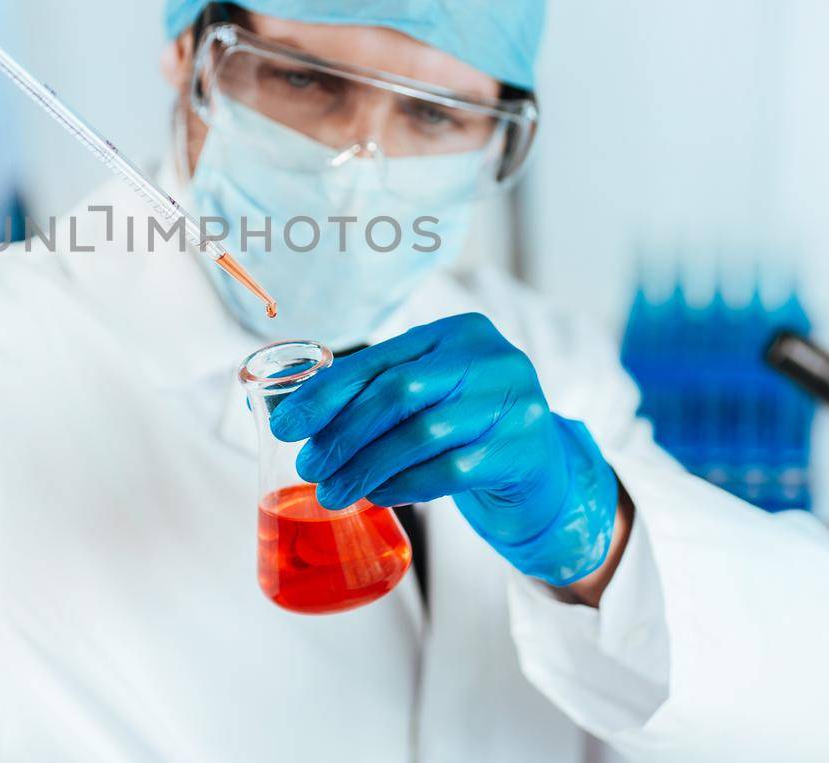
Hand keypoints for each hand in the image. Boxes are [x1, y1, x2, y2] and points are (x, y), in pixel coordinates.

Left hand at [271, 312, 619, 587]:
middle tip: (309, 467)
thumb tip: (297, 418)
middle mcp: (488, 358)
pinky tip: (379, 495)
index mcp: (456, 333)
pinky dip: (405, 485)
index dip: (326, 393)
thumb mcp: (431, 393)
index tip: (287, 425)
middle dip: (343, 434)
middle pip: (398, 393)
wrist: (542, 467)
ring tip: (333, 492)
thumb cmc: (468, 425)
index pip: (378, 360)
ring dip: (367, 467)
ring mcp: (511, 402)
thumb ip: (379, 392)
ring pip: (421, 434)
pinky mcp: (521, 450)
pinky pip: (449, 470)